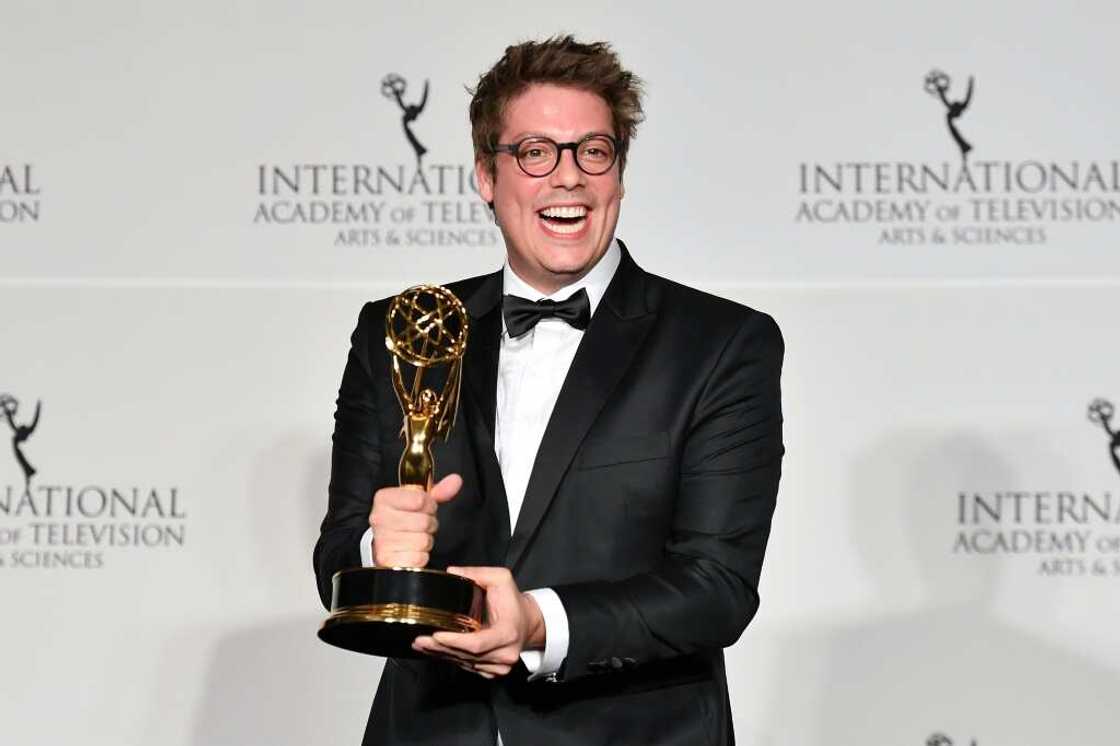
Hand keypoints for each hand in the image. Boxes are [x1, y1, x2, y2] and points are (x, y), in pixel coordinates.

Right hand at [368, 474, 460, 566]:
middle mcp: (379, 518)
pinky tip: (411, 551)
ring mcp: (382, 540)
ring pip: (423, 541)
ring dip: (425, 541)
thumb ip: (439, 491)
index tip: (423, 508)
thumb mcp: (418, 500)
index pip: (420, 499)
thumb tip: (456, 481)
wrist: (384, 543)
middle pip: (424, 521)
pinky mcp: (386, 560)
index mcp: (384, 498)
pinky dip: (420, 557)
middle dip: (429, 525)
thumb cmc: (403, 519)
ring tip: (415, 538)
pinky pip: (419, 559)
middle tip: (420, 525)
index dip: (429, 505)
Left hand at [412, 566, 544, 678]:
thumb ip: (478, 573)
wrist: (528, 622)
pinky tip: (437, 651)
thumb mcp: (501, 579)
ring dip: (442, 655)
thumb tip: (452, 572)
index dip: (454, 641)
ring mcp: (499, 666)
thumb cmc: (514, 602)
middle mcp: (505, 654)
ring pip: (464, 663)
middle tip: (420, 640)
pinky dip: (451, 659)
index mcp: (507, 633)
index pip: (477, 644)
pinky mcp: (492, 672)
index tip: (436, 635)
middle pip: (466, 656)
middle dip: (440, 648)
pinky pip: (468, 667)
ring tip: (422, 645)